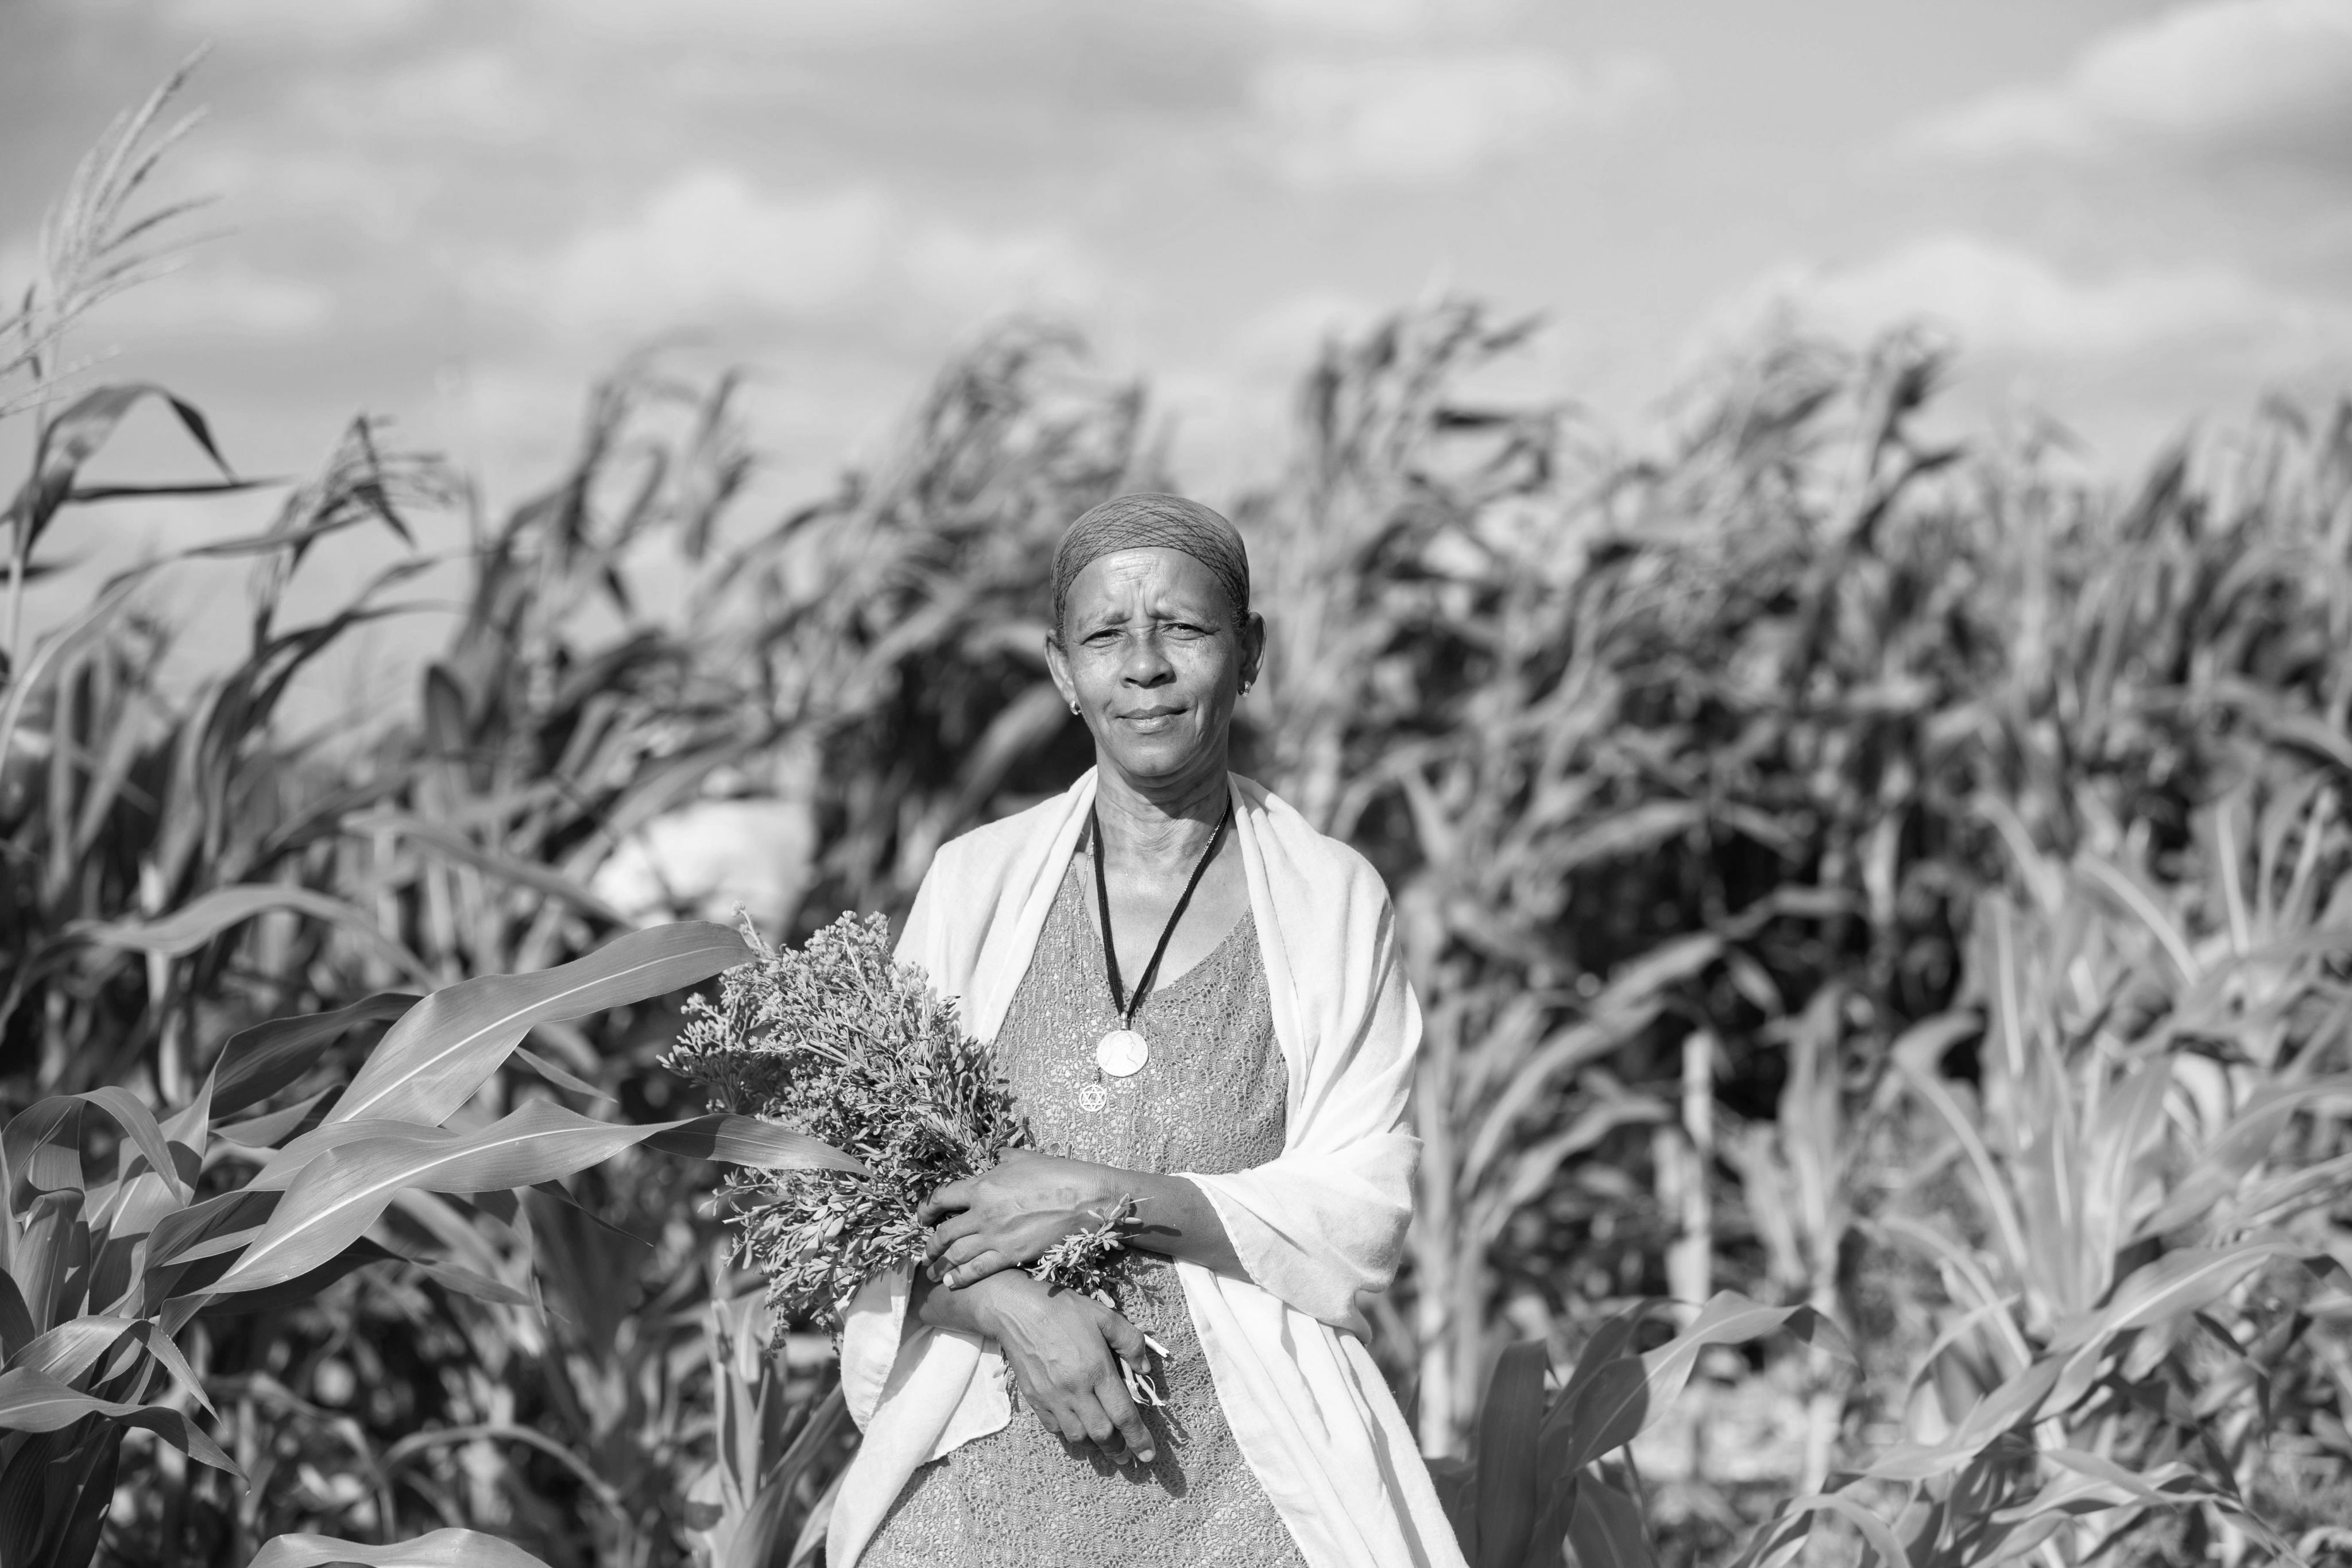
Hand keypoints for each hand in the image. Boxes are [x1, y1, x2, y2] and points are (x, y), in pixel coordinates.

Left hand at [920, 1150, 1126, 1288]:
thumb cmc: (1058, 1173)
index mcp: (983, 1185)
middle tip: (925, 1254)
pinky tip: (950, 1283)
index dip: (926, 1210)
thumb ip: (1004, 1158)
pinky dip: (960, 1278)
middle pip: (943, 1233)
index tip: (922, 1218)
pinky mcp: (1011, 1254)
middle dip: (930, 1246)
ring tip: (932, 1273)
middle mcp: (982, 1211)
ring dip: (940, 1266)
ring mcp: (995, 1235)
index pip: (942, 1198)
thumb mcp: (1025, 1158)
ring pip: (955, 1255)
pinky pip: (977, 1270)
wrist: (1085, 1198)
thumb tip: (997, 1154)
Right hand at [973, 1273, 1157, 1465]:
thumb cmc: (1064, 1310)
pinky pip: (1055, 1429)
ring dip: (1095, 1446)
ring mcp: (1052, 1397)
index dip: (1138, 1438)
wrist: (1017, 1310)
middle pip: (1101, 1434)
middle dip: (1118, 1450)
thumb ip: (1131, 1341)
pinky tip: (1078, 1432)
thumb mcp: (1105, 1316)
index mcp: (1096, 1369)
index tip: (1148, 1455)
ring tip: (1105, 1447)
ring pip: (1077, 1437)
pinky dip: (1070, 1436)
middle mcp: (1075, 1389)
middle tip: (1127, 1457)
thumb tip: (1145, 1369)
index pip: (1123, 1414)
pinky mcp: (1035, 1399)